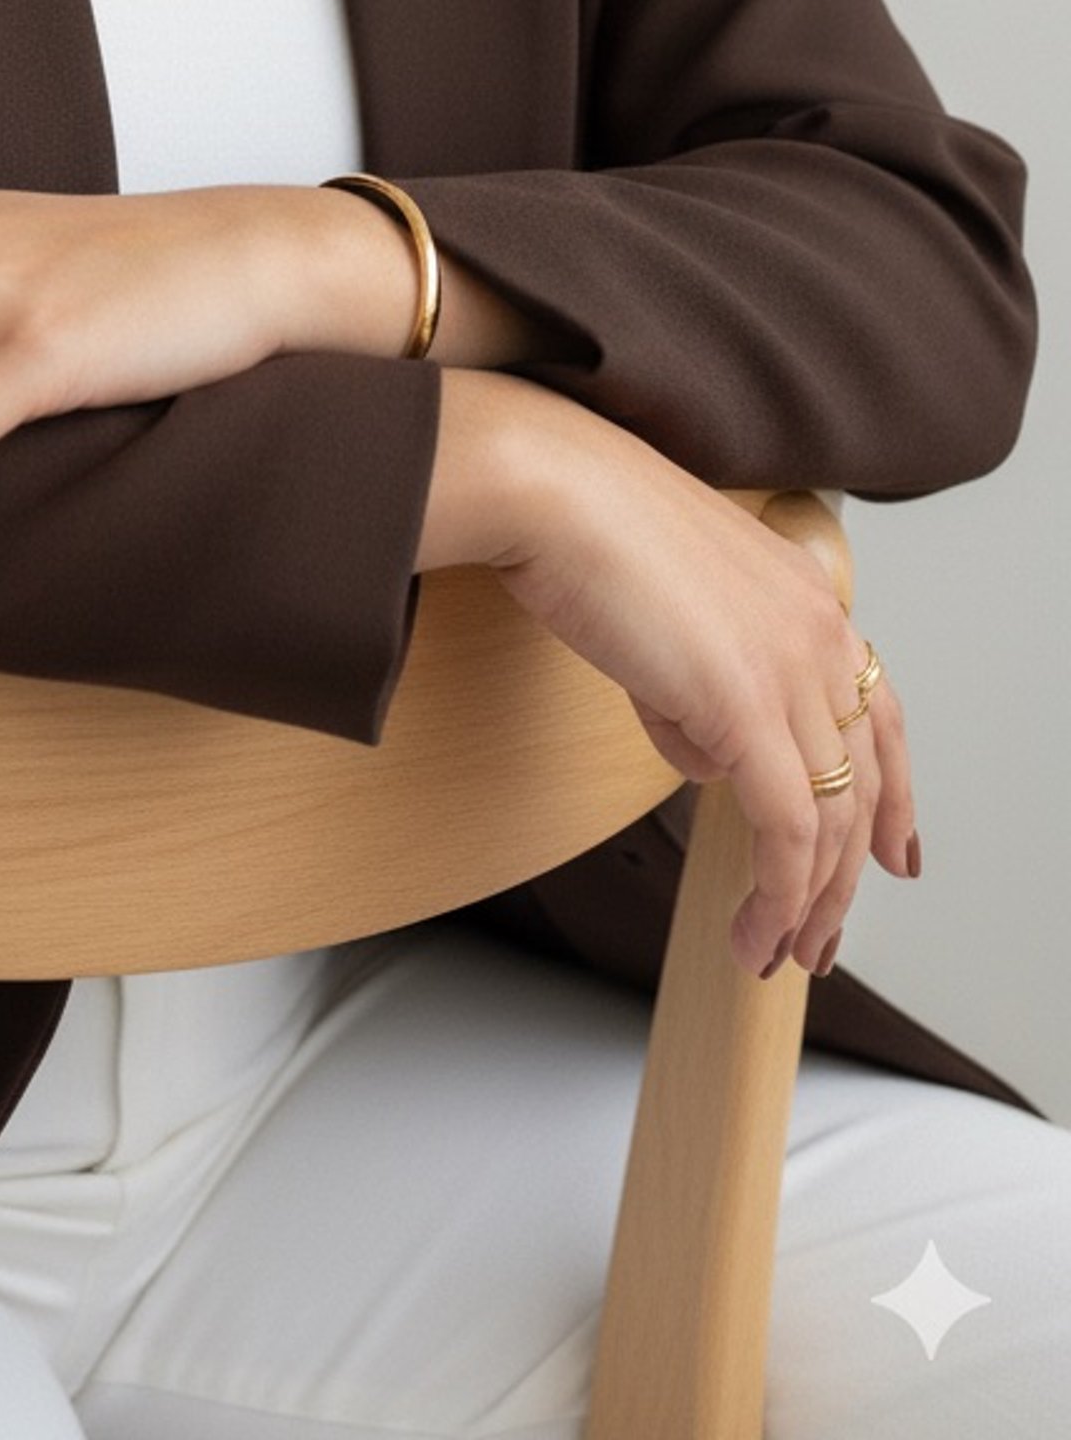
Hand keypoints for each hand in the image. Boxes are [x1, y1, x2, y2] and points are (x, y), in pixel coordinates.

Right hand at [485, 385, 915, 981]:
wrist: (549, 490)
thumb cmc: (582, 526)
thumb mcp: (670, 606)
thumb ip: (706, 676)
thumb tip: (707, 750)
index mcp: (806, 594)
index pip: (881, 713)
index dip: (894, 794)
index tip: (893, 854)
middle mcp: (819, 629)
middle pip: (865, 780)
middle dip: (846, 876)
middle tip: (819, 938)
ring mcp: (791, 668)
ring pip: (832, 819)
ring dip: (807, 903)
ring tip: (773, 952)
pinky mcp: (749, 709)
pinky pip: (787, 831)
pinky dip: (778, 896)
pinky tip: (752, 931)